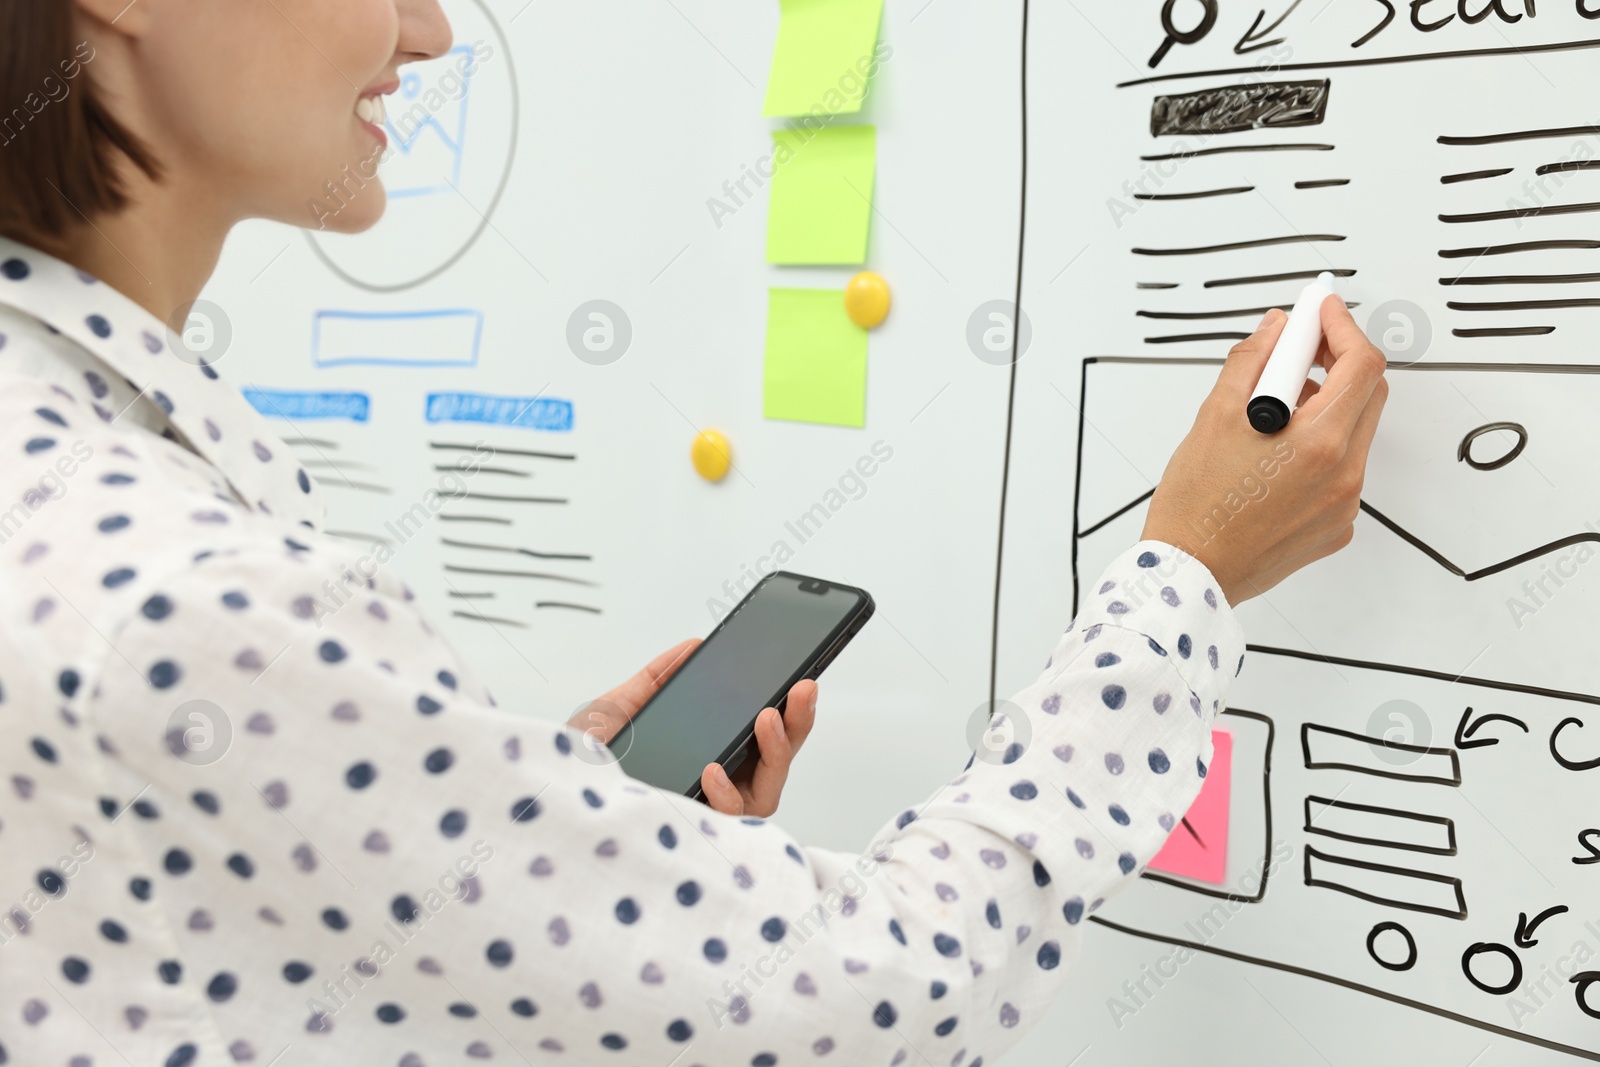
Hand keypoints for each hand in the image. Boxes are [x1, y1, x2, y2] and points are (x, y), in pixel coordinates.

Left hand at [569, 640, 818, 817]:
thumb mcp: (614, 711)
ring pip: (765, 793)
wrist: (539, 803)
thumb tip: (695, 647)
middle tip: (803, 688)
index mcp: (702, 758)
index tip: (799, 679)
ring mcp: (705, 818)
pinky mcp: (692, 842)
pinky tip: (713, 769)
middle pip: (774, 762)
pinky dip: (726, 796)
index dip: (786, 711)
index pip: (757, 738)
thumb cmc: (574, 766)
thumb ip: (656, 680)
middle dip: (797, 724)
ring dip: (775, 753)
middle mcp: (711, 792)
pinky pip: (727, 825)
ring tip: (766, 718)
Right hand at [1142, 296, 1388, 605]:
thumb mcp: (1214, 418)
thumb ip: (1252, 363)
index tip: (1322, 313)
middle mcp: (1344, 475)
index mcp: (1319, 444)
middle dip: (1337, 364)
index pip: (1361, 364)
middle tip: (1297, 355)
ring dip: (1323, 409)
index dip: (1342, 328)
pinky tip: (1272, 460)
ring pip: (1352, 433)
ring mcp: (1344, 505)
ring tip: (1269, 417)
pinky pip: (1341, 470)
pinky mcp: (1335, 527)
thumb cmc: (1195, 508)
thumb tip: (1276, 330)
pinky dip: (1316, 450)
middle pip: (1367, 395)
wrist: (1189, 573)